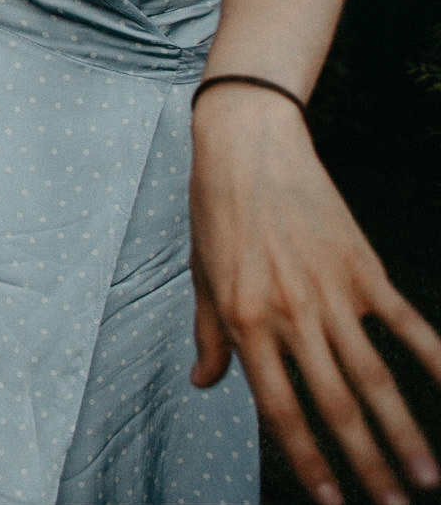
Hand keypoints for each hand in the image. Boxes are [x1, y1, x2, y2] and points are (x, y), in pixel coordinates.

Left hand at [191, 88, 440, 504]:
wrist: (247, 149)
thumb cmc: (215, 213)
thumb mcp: (200, 276)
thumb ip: (208, 335)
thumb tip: (205, 384)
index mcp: (245, 322)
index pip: (280, 410)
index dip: (307, 460)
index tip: (332, 500)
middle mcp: (290, 316)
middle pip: (336, 405)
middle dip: (366, 465)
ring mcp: (330, 294)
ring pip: (375, 378)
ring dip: (404, 432)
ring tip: (429, 479)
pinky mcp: (362, 270)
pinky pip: (406, 325)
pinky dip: (435, 359)